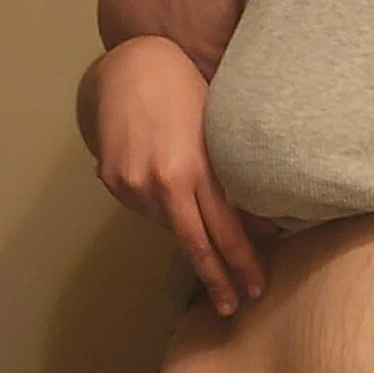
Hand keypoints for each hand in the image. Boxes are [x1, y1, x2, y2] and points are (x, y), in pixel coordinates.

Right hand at [92, 36, 275, 316]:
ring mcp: (132, 184)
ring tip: (212, 254)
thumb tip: (261, 220)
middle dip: (218, 278)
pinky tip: (173, 204)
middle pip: (196, 244)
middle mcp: (161, 182)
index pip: (224, 230)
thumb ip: (232, 174)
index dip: (241, 262)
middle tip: (234, 306)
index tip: (256, 288)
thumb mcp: (217, 130)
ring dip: (192, 239)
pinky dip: (164, 213)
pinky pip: (146, 209)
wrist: (128, 66)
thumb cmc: (185, 88)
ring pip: (169, 226)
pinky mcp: (112, 181)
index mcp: (194, 169)